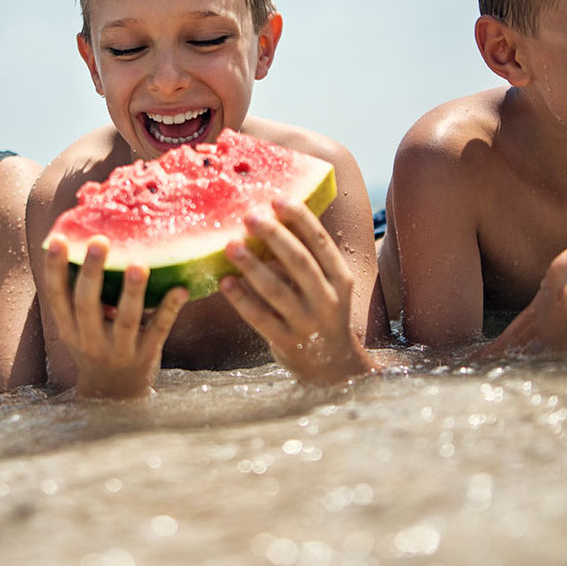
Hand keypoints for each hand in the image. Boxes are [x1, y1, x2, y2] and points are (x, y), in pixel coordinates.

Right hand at [42, 238, 187, 399]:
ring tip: (139, 264)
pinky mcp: (145, 357)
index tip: (57, 239)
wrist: (114, 394)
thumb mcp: (80, 325)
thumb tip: (90, 238)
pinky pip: (158, 331)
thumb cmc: (98, 344)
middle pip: (87, 304)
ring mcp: (118, 351)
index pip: (56, 295)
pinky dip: (169, 310)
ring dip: (132, 291)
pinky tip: (180, 289)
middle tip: (100, 241)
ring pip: (125, 319)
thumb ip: (84, 293)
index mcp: (69, 327)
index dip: (54, 268)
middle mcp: (89, 340)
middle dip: (93, 272)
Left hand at [220, 198, 377, 384]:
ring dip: (252, 266)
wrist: (334, 367)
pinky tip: (225, 282)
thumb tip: (271, 218)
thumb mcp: (329, 285)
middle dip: (274, 236)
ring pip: (277, 290)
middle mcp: (328, 299)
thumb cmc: (322, 312)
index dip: (300, 219)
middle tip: (249, 216)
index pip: (320, 242)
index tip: (278, 198)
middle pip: (299, 262)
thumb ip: (307, 258)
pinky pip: (261, 318)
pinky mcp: (288, 342)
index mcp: (341, 278)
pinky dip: (242, 299)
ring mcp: (308, 323)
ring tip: (230, 246)